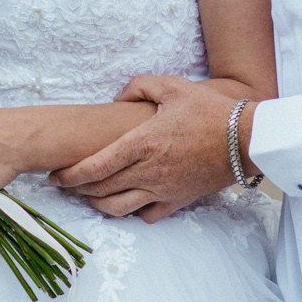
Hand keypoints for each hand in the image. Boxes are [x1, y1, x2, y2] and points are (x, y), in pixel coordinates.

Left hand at [51, 75, 239, 223]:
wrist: (246, 138)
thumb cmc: (209, 110)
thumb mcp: (171, 86)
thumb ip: (138, 86)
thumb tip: (117, 97)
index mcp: (141, 143)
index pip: (94, 167)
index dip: (69, 176)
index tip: (55, 176)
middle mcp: (148, 172)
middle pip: (100, 190)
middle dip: (76, 190)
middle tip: (64, 185)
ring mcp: (163, 190)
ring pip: (118, 209)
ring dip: (97, 205)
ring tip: (88, 196)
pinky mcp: (179, 201)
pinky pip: (147, 216)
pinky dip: (131, 213)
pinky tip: (126, 204)